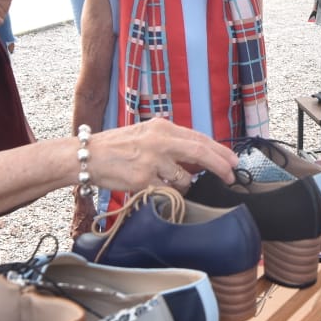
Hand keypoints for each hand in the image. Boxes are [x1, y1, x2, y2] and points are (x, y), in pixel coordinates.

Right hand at [85, 117, 238, 193]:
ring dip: (183, 185)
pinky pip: (167, 192)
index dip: (220, 151)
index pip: (199, 138)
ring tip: (166, 181)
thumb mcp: (146, 134)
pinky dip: (167, 194)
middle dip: (220, 166)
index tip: (233, 161)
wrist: (87, 156)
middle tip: (231, 176)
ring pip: (184, 179)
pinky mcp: (143, 179)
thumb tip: (199, 156)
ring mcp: (152, 160)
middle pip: (200, 153)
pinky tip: (154, 188)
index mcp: (162, 127)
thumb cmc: (116, 147)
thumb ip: (171, 141)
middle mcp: (159, 141)